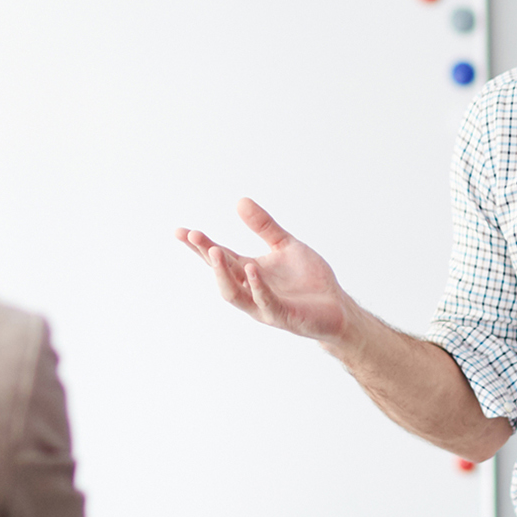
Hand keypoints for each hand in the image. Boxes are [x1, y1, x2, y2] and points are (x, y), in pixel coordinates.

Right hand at [175, 198, 352, 340]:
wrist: (337, 307)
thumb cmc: (309, 280)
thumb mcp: (285, 245)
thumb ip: (263, 226)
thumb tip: (240, 200)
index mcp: (249, 271)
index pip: (220, 256)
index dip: (199, 245)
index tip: (180, 231)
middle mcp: (250, 289)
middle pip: (221, 272)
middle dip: (206, 254)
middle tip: (193, 236)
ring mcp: (263, 305)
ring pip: (234, 293)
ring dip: (222, 273)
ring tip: (214, 251)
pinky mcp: (282, 315)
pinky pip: (265, 301)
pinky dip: (257, 286)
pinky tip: (252, 269)